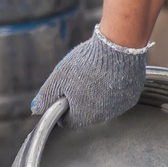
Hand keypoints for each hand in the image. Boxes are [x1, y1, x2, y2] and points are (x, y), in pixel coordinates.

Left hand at [31, 26, 151, 127]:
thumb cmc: (87, 62)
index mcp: (84, 116)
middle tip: (81, 80)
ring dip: (99, 96)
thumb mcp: (59, 77)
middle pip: (87, 114)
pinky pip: (120, 98)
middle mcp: (104, 116)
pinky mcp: (133, 96)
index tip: (65, 93)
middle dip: (82, 101)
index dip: (64, 107)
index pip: (69, 121)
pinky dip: (115, 90)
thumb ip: (46, 95)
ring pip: (105, 106)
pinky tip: (111, 75)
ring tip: (97, 75)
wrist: (118, 46)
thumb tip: (34, 109)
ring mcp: (121, 107)